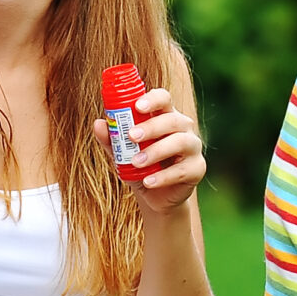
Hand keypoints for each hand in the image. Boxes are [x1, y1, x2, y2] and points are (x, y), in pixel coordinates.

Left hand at [121, 85, 205, 216]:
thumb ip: (112, 140)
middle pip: (172, 119)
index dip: (152, 99)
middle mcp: (183, 128)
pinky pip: (182, 170)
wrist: (155, 197)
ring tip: (136, 162)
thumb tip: (99, 124)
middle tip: (131, 136)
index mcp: (165, 116)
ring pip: (180, 142)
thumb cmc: (139, 166)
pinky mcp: (197, 168)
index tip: (137, 106)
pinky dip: (163, 176)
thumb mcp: (122, 154)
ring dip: (156, 151)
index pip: (163, 98)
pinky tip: (148, 182)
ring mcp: (193, 147)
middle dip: (151, 126)